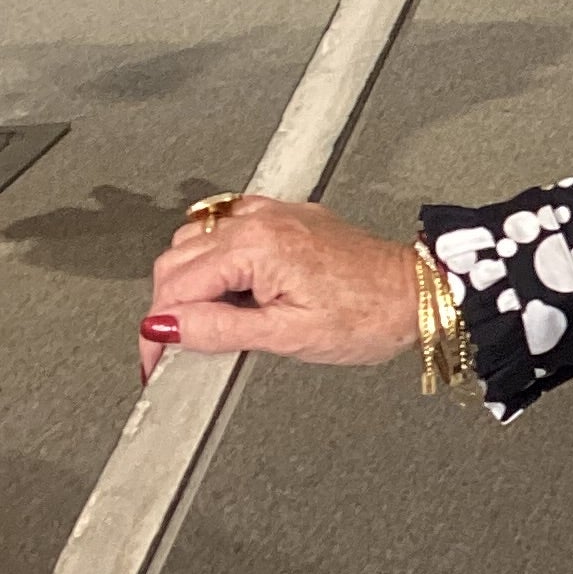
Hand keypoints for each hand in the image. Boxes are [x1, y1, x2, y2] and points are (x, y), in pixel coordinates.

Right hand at [141, 196, 419, 382]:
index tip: (155, 360)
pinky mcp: (283, 217)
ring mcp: (271, 213)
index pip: (176, 286)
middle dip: (169, 307)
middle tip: (179, 348)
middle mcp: (258, 219)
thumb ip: (219, 330)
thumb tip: (166, 327)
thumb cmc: (369, 314)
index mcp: (256, 246)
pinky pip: (225, 228)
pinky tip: (231, 288)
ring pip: (194, 240)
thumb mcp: (287, 336)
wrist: (417, 294)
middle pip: (176, 260)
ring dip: (189, 281)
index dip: (159, 331)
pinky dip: (214, 258)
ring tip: (211, 321)